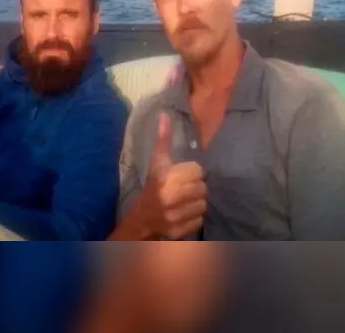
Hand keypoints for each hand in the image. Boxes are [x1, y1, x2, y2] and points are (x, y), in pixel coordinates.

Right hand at [135, 112, 206, 239]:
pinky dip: (194, 217)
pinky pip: (199, 220)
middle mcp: (172, 197)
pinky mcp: (180, 230)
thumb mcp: (157, 162)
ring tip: (185, 201)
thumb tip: (164, 115)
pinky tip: (184, 212)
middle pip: (202, 188)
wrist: (141, 218)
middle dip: (195, 188)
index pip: (198, 171)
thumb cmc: (152, 186)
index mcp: (167, 178)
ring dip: (196, 203)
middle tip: (185, 189)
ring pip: (203, 204)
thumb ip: (163, 139)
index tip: (183, 175)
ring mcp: (175, 215)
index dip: (192, 173)